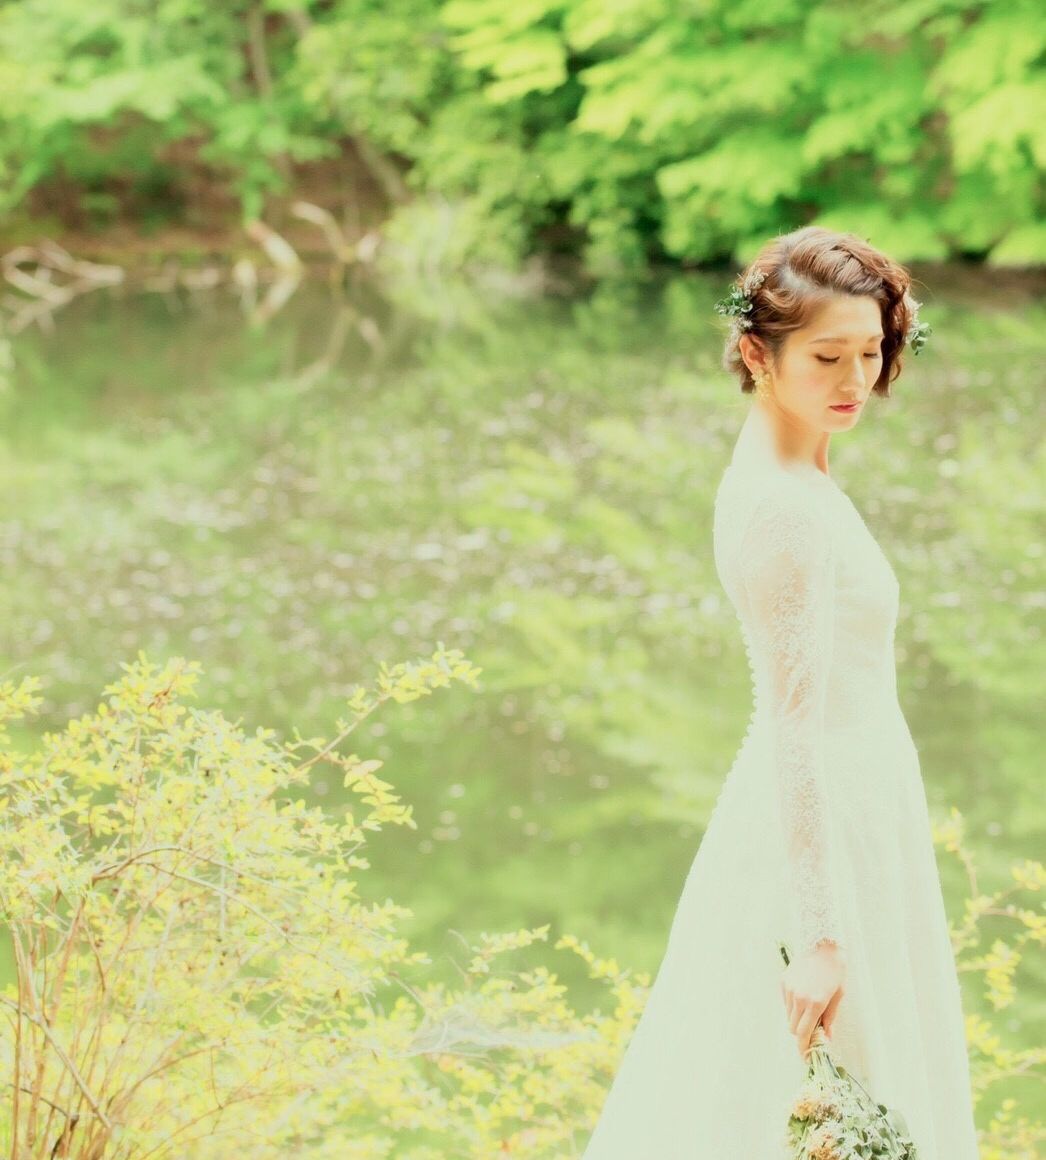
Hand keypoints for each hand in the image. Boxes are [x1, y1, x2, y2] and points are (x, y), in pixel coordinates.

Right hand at [780, 940, 845, 1060]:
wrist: (823, 945)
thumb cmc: (835, 971)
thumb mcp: (838, 996)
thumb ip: (829, 1019)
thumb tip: (825, 1037)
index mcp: (814, 1003)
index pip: (803, 1034)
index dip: (803, 1048)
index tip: (805, 1057)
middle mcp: (798, 998)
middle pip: (793, 1028)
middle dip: (801, 1034)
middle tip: (812, 1032)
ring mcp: (789, 989)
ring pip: (788, 1016)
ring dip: (797, 1020)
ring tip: (809, 1010)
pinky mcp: (784, 982)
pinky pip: (786, 1002)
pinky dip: (793, 1006)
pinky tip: (804, 996)